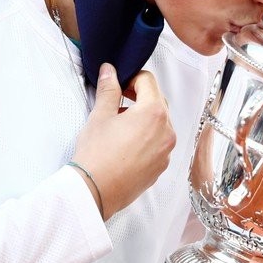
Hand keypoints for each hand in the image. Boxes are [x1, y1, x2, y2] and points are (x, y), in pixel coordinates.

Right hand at [72, 64, 175, 219]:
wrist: (95, 191)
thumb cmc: (97, 155)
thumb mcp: (100, 115)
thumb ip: (109, 89)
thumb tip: (110, 72)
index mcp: (154, 113)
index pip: (148, 81)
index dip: (131, 78)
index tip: (118, 86)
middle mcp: (167, 131)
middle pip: (157, 101)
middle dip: (139, 98)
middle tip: (118, 103)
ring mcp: (166, 151)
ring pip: (160, 124)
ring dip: (144, 118)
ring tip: (120, 127)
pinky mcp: (161, 166)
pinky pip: (158, 144)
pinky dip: (146, 138)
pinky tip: (126, 145)